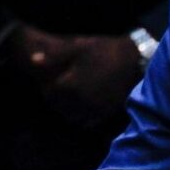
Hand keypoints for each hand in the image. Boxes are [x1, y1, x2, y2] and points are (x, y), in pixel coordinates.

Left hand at [7, 24, 140, 127]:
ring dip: (68, 110)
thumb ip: (55, 55)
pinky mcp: (107, 113)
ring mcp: (94, 109)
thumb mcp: (79, 46)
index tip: (49, 81)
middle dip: (56, 100)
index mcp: (70, 84)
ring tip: (71, 99)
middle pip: (59, 107)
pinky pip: (88, 122)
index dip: (47, 87)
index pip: (49, 93)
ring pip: (72, 117)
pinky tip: (86, 105)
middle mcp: (80, 101)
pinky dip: (83, 117)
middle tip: (60, 89)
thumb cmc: (106, 50)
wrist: (137, 61)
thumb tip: (32, 60)